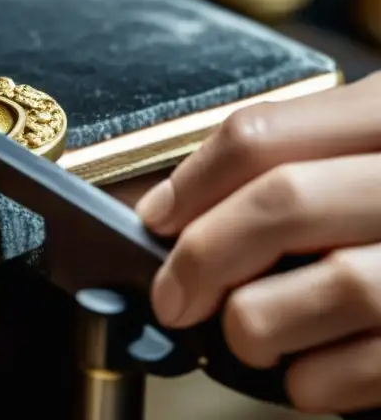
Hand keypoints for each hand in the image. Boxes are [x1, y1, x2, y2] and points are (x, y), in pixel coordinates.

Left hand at [135, 73, 380, 414]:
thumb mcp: (373, 144)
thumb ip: (302, 160)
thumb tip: (174, 213)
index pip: (264, 135)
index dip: (190, 183)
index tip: (156, 221)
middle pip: (285, 203)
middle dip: (203, 256)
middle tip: (173, 296)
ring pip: (335, 286)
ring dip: (257, 323)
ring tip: (243, 334)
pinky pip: (378, 366)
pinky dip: (319, 380)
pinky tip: (306, 374)